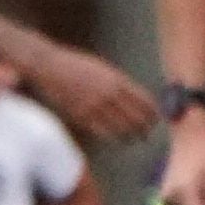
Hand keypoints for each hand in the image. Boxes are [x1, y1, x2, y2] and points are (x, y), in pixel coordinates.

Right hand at [25, 40, 159, 145]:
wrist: (49, 67)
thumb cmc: (75, 66)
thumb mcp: (103, 69)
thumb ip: (118, 83)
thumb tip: (134, 98)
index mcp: (117, 80)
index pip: (144, 101)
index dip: (152, 113)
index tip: (155, 119)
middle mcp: (109, 94)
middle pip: (136, 117)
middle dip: (144, 127)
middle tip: (146, 133)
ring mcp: (95, 106)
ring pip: (121, 128)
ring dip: (131, 135)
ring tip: (134, 138)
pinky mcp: (81, 115)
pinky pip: (103, 132)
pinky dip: (114, 137)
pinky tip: (118, 139)